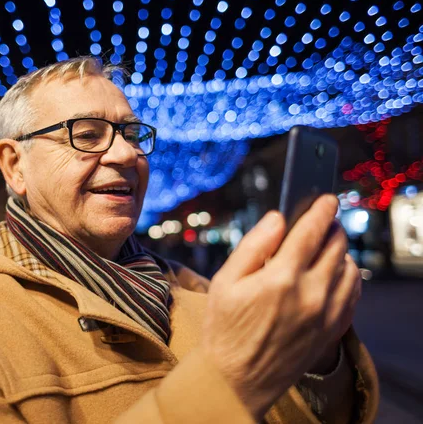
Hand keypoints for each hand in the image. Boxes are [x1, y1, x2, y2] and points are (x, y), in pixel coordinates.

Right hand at [201, 195, 360, 419]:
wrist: (236, 380)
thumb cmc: (225, 329)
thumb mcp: (225, 282)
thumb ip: (253, 246)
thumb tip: (277, 219)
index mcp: (281, 278)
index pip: (311, 232)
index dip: (321, 210)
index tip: (327, 199)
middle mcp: (310, 294)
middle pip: (336, 247)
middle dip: (331, 227)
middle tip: (323, 222)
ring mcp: (326, 314)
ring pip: (350, 269)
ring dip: (341, 252)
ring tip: (326, 247)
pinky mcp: (332, 331)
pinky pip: (354, 295)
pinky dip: (350, 277)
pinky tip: (334, 274)